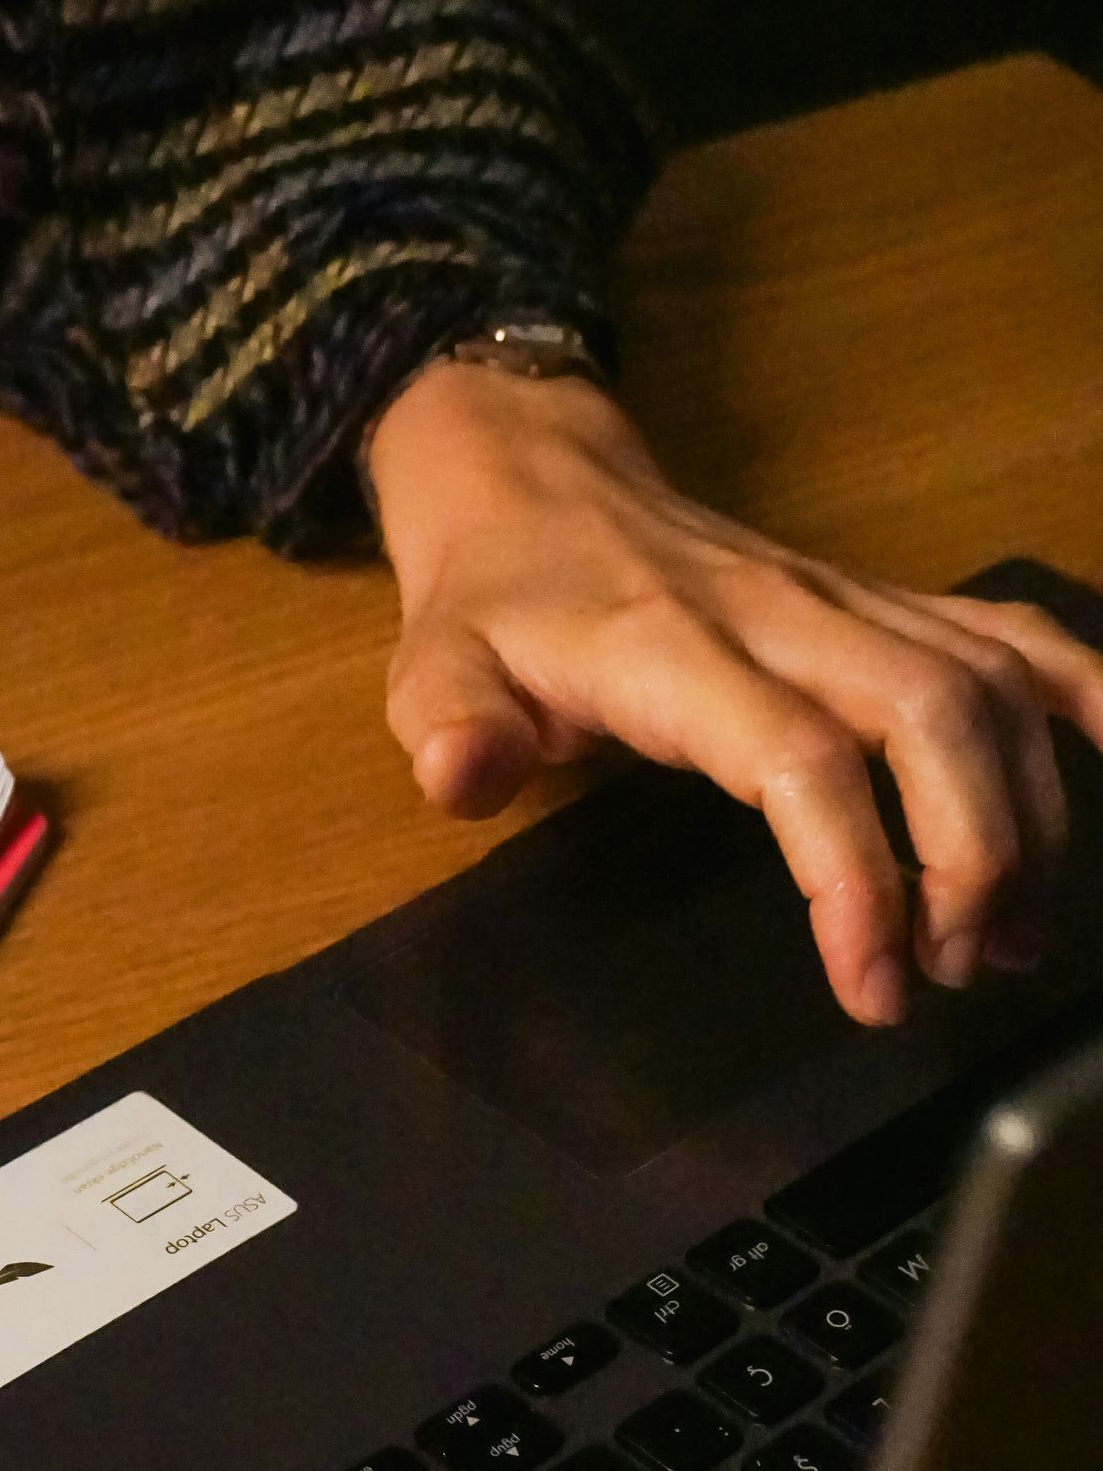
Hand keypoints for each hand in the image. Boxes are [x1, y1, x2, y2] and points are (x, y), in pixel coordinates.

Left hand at [365, 362, 1102, 1024]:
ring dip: (1028, 812)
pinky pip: (1014, 638)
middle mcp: (789, 617)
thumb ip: (450, 727)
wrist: (538, 484)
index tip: (874, 985)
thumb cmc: (496, 605)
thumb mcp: (433, 668)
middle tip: (955, 970)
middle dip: (975, 856)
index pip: (800, 760)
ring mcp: (850, 602)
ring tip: (1007, 936)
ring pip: (990, 683)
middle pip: (933, 717)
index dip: (856, 877)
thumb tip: (462, 777)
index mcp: (679, 652)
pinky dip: (1085, 699)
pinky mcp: (885, 603)